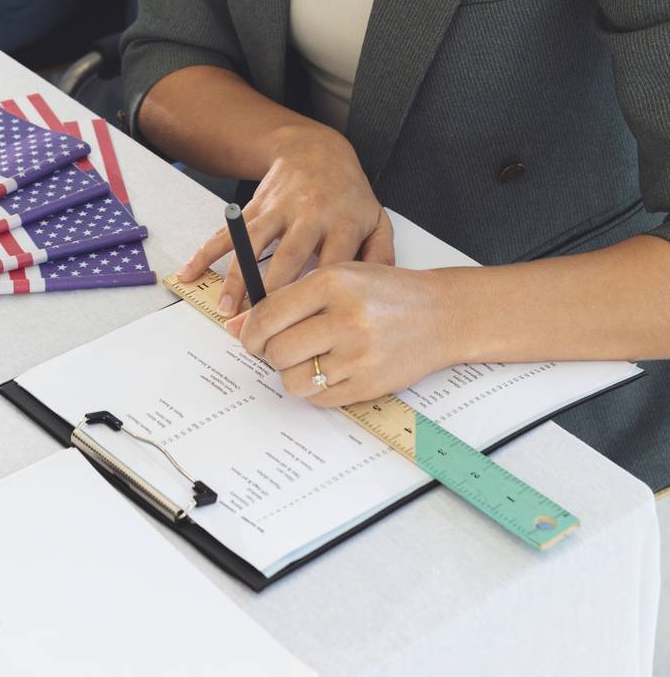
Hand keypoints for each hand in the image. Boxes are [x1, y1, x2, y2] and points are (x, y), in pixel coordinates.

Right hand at [177, 123, 394, 316]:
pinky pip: (227, 231)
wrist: (317, 151)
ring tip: (226, 310)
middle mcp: (309, 215)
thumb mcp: (376, 220)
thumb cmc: (348, 195)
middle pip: (288, 259)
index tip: (308, 332)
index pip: (331, 267)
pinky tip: (189, 273)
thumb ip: (381, 257)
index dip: (318, 300)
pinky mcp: (255, 207)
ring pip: (253, 245)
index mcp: (342, 224)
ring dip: (237, 278)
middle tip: (261, 332)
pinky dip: (206, 253)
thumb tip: (381, 296)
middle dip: (272, 297)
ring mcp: (279, 210)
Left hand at [227, 262, 453, 407]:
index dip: (249, 330)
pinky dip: (315, 388)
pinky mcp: (369, 385)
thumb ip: (288, 298)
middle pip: (276, 350)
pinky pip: (319, 399)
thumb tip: (236, 327)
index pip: (268, 314)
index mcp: (333, 282)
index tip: (248, 336)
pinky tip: (331, 368)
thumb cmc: (384, 292)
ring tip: (308, 357)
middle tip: (279, 347)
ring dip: (291, 373)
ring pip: (293, 380)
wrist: (440, 314)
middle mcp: (346, 318)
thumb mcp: (338, 277)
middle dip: (269, 353)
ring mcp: (359, 355)